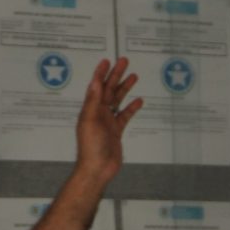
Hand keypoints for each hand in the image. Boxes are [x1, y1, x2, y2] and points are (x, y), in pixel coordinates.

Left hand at [74, 56, 142, 179]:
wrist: (97, 169)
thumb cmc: (90, 147)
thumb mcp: (90, 121)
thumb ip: (93, 101)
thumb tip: (95, 82)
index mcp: (90, 109)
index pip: (96, 86)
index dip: (101, 73)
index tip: (107, 61)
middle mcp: (98, 113)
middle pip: (109, 90)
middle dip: (116, 75)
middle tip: (124, 61)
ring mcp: (108, 122)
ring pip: (118, 100)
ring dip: (125, 88)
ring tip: (134, 76)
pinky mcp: (116, 131)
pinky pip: (125, 116)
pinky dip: (131, 107)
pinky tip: (139, 100)